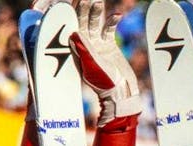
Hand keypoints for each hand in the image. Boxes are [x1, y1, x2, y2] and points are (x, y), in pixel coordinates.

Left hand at [69, 0, 139, 126]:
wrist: (122, 91)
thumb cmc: (105, 82)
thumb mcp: (93, 66)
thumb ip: (85, 50)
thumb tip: (74, 33)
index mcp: (77, 50)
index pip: (71, 28)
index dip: (70, 16)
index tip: (71, 4)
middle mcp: (85, 45)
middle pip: (81, 23)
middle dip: (83, 10)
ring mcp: (97, 44)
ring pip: (94, 23)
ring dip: (96, 13)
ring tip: (98, 1)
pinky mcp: (109, 45)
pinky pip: (109, 29)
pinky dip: (112, 22)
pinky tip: (117, 15)